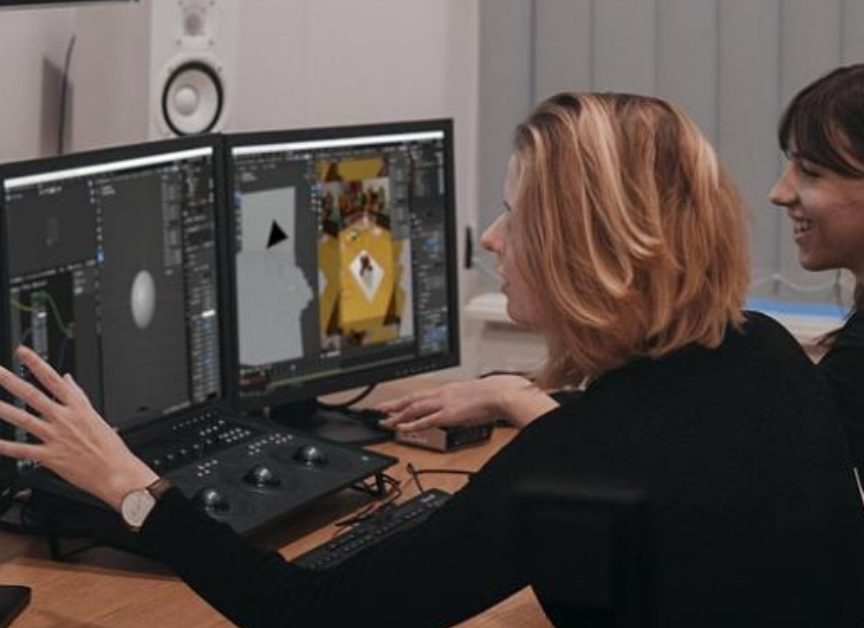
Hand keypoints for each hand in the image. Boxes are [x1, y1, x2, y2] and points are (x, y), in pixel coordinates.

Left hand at [0, 346, 157, 511]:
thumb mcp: (95, 415)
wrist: (116, 472)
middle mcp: (64, 419)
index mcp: (78, 408)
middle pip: (34, 396)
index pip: (53, 380)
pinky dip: (7, 447)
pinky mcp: (50, 457)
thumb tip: (68, 379)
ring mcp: (56, 437)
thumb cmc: (110, 447)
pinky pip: (24, 451)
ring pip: (25, 421)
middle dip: (13, 382)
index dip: (37, 364)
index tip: (22, 353)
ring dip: (5, 410)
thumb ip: (78, 396)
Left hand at [377, 375, 557, 431]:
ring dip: (398, 415)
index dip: (405, 399)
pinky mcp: (448, 414)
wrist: (500, 394)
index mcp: (448, 389)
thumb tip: (459, 407)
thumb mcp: (471, 395)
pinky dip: (412, 425)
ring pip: (414, 408)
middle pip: (412, 399)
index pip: (421, 394)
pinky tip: (402, 428)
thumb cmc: (492, 394)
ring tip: (385, 422)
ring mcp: (443, 404)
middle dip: (394, 405)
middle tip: (380, 410)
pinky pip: (425, 421)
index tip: (394, 404)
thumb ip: (461, 401)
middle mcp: (442, 394)